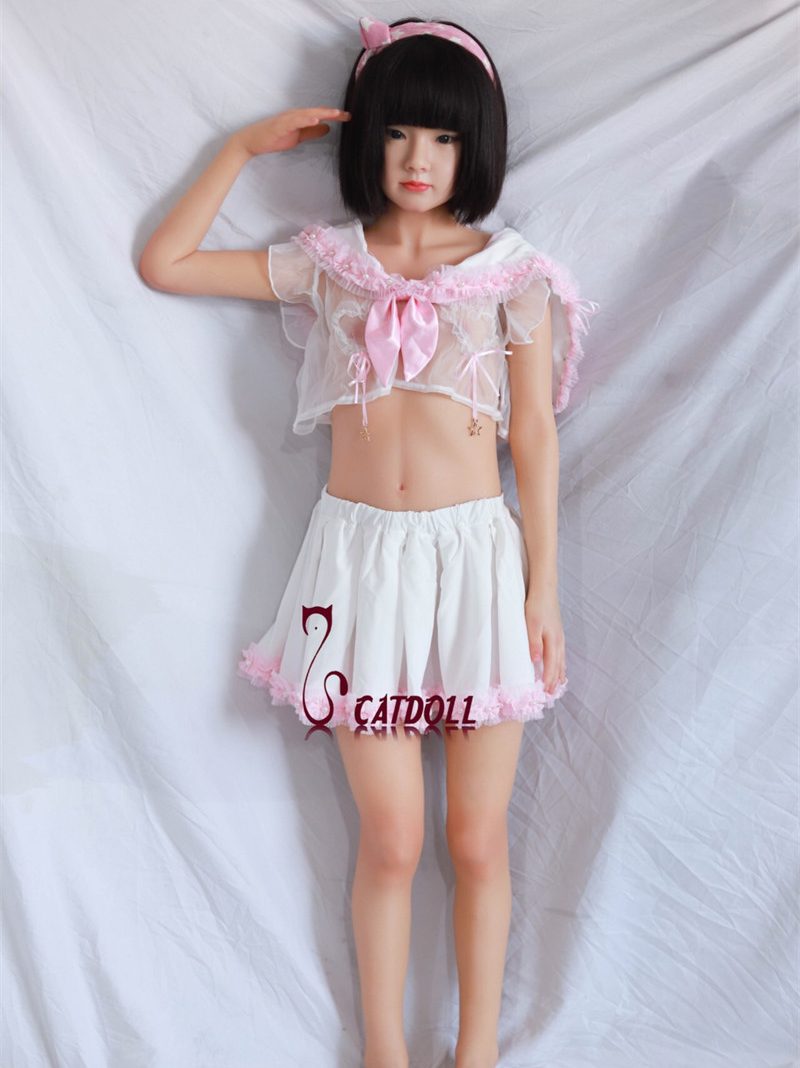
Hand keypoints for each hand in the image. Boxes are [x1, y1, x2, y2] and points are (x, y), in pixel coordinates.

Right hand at [232, 107, 350, 156]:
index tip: (348, 117)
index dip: (333, 116)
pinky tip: (315, 119)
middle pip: (316, 112)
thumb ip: (311, 132)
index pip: (319, 115)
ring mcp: (286, 119)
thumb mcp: (298, 136)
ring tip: (335, 114)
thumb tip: (327, 128)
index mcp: (299, 118)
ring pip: (307, 114)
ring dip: (322, 113)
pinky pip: (294, 121)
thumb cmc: (273, 137)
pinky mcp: (280, 125)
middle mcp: (294, 115)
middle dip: (332, 113)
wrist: (252, 141)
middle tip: (347, 114)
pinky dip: (305, 119)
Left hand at [524, 588, 566, 694]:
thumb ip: (534, 643)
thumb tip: (535, 661)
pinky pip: (561, 652)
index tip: (547, 692)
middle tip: (552, 694)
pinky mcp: (558, 631)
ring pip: (561, 659)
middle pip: (558, 664)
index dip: (549, 679)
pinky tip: (559, 664)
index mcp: (552, 640)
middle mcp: (558, 640)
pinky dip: (561, 662)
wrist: (545, 589)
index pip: (551, 665)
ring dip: (560, 672)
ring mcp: (560, 636)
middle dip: (555, 680)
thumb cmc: (536, 605)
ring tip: (559, 684)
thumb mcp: (531, 624)